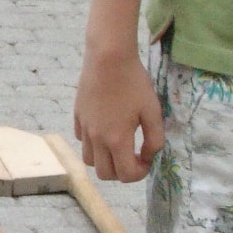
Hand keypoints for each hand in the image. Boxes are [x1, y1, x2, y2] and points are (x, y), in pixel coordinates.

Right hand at [75, 45, 165, 181]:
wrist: (108, 57)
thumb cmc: (133, 82)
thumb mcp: (153, 111)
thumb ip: (155, 139)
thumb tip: (149, 155)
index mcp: (117, 140)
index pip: (126, 175)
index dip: (140, 173)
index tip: (147, 160)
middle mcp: (97, 139)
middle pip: (105, 174)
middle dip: (121, 172)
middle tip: (134, 157)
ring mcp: (85, 128)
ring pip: (89, 160)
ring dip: (105, 160)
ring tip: (117, 146)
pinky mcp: (78, 117)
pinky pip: (82, 141)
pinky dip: (93, 144)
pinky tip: (105, 129)